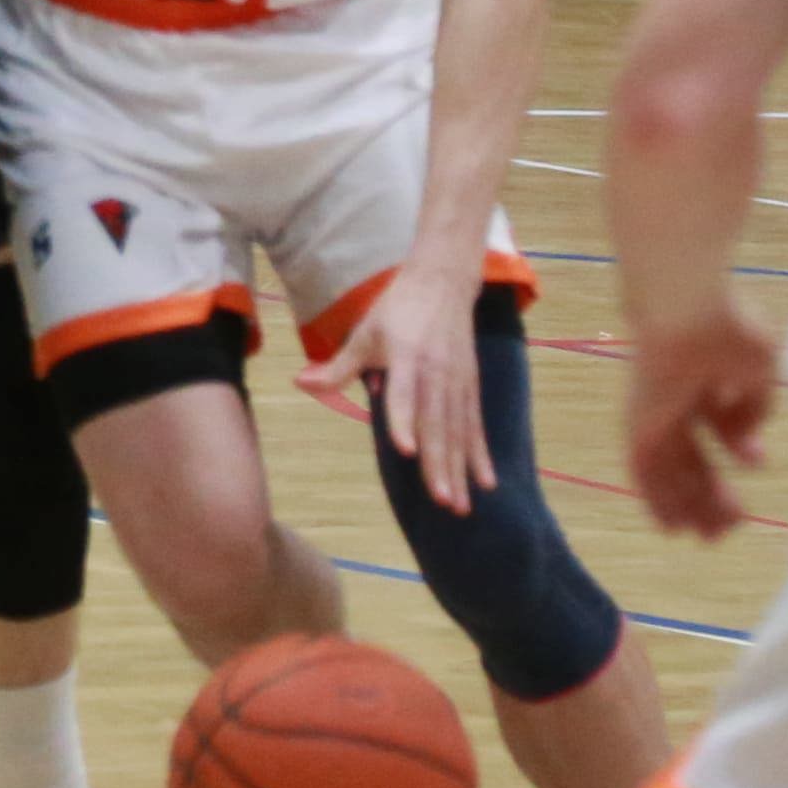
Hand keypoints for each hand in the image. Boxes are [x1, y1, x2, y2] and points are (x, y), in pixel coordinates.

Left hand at [302, 261, 487, 513]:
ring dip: (460, 470)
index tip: (406, 451)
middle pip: (437, 424)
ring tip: (460, 506)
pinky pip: (475, 426)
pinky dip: (480, 455)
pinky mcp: (471, 386)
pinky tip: (486, 483)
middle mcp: (436, 373)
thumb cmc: (397, 310)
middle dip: (439, 465)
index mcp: (407, 357)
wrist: (443, 282)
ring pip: (459, 432)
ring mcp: (458, 382)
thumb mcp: (364, 334)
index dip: (404, 421)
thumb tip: (301, 382)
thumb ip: (338, 367)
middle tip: (442, 503)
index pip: (404, 394)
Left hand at [623, 309, 778, 540]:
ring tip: (711, 537)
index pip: (717, 420)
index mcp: (705, 378)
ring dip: (690, 505)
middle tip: (734, 524)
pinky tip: (672, 526)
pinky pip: (644, 473)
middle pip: (692, 455)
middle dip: (712, 490)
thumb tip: (750, 442)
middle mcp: (675, 399)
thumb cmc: (727, 329)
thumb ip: (755, 406)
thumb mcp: (758, 368)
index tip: (758, 463)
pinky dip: (656, 501)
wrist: (688, 314)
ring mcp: (654, 414)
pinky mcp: (638, 427)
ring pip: (669, 471)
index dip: (738, 444)